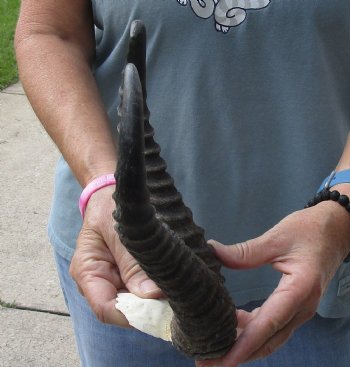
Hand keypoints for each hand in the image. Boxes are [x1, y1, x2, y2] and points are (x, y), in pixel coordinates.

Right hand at [70, 185, 161, 325]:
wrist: (111, 195)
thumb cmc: (111, 209)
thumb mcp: (121, 232)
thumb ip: (133, 264)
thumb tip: (151, 295)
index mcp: (87, 271)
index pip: (105, 308)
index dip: (132, 315)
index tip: (158, 310)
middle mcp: (98, 282)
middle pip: (122, 309)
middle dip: (147, 308)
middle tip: (175, 298)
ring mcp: (112, 280)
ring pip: (134, 303)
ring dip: (153, 300)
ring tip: (176, 287)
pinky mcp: (125, 276)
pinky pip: (140, 290)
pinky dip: (155, 289)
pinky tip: (170, 280)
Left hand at [196, 201, 349, 366]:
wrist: (334, 229)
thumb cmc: (308, 231)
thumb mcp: (276, 238)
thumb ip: (245, 251)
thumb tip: (212, 251)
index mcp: (299, 290)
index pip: (268, 324)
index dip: (243, 346)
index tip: (222, 361)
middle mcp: (302, 307)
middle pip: (268, 340)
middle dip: (238, 354)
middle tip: (207, 360)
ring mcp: (300, 308)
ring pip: (271, 336)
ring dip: (245, 344)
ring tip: (216, 343)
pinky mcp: (295, 304)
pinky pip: (273, 324)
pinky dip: (253, 328)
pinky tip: (234, 320)